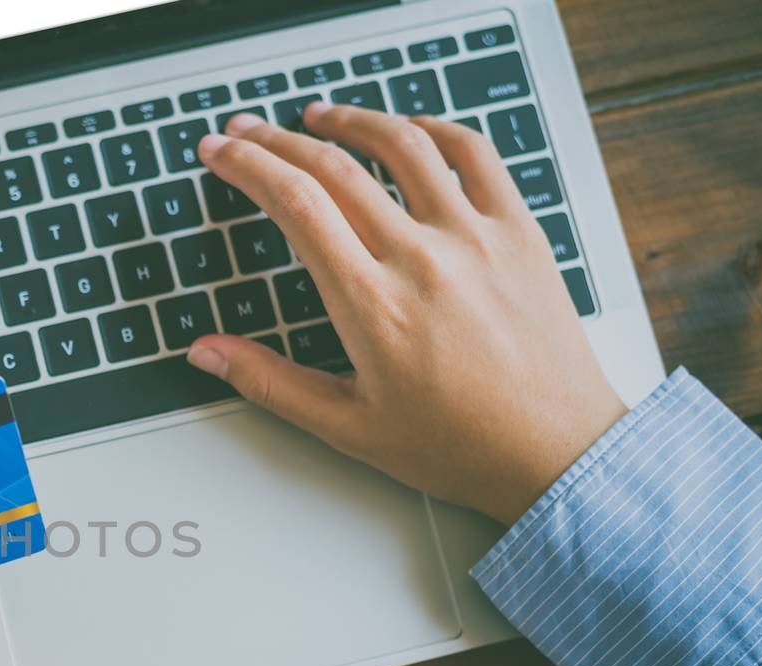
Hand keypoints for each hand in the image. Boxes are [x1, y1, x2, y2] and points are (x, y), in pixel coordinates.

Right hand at [188, 105, 627, 525]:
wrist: (554, 452)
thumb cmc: (457, 446)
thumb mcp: (346, 426)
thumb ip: (269, 382)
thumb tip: (207, 352)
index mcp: (372, 304)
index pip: (296, 204)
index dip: (248, 166)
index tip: (221, 152)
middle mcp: (423, 258)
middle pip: (335, 167)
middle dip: (276, 140)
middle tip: (245, 131)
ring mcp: (476, 237)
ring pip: (403, 146)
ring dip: (350, 120)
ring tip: (316, 117)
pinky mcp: (519, 232)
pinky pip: (474, 155)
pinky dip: (433, 129)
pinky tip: (408, 129)